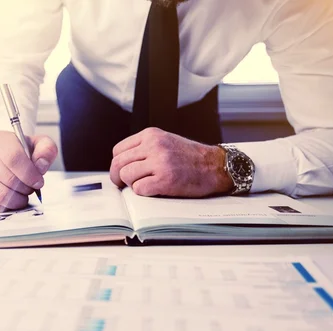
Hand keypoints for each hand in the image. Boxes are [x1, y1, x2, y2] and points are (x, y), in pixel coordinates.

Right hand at [0, 131, 57, 211]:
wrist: (6, 157)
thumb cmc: (23, 151)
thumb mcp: (39, 144)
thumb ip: (46, 150)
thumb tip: (41, 164)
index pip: (13, 158)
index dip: (29, 173)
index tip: (38, 182)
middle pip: (7, 178)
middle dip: (25, 187)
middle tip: (31, 187)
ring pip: (0, 194)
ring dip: (17, 199)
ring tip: (23, 193)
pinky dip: (7, 206)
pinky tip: (13, 198)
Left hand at [110, 127, 232, 197]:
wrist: (215, 166)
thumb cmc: (191, 157)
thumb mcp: (166, 142)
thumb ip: (145, 148)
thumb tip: (122, 164)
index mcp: (151, 135)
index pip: (118, 150)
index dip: (118, 164)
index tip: (122, 172)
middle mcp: (153, 146)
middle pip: (118, 164)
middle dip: (117, 177)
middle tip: (122, 184)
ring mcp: (159, 162)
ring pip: (126, 176)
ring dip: (132, 184)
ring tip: (144, 185)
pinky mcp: (165, 179)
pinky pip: (139, 189)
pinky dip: (143, 192)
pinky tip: (154, 189)